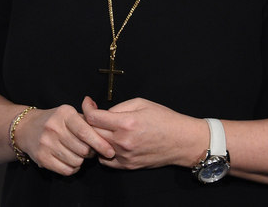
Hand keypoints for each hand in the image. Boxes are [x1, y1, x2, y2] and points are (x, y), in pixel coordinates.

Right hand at [16, 104, 115, 175]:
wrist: (26, 128)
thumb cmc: (56, 121)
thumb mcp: (70, 114)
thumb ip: (89, 119)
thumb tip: (108, 126)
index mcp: (65, 114)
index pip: (85, 132)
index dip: (100, 143)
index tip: (110, 151)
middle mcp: (54, 127)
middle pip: (83, 149)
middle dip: (91, 152)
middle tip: (91, 150)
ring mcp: (46, 143)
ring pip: (76, 161)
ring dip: (82, 161)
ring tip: (79, 154)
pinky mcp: (41, 157)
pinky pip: (66, 170)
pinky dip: (73, 168)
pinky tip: (71, 161)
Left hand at [82, 96, 207, 169]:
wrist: (181, 140)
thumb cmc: (164, 119)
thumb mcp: (142, 103)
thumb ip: (119, 107)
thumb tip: (103, 113)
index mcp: (126, 122)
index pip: (94, 117)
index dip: (87, 108)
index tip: (88, 103)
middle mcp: (123, 141)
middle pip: (91, 133)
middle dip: (89, 122)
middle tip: (93, 115)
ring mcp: (124, 156)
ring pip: (96, 147)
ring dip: (95, 137)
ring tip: (102, 129)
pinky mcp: (127, 166)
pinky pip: (105, 160)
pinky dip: (103, 151)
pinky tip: (111, 142)